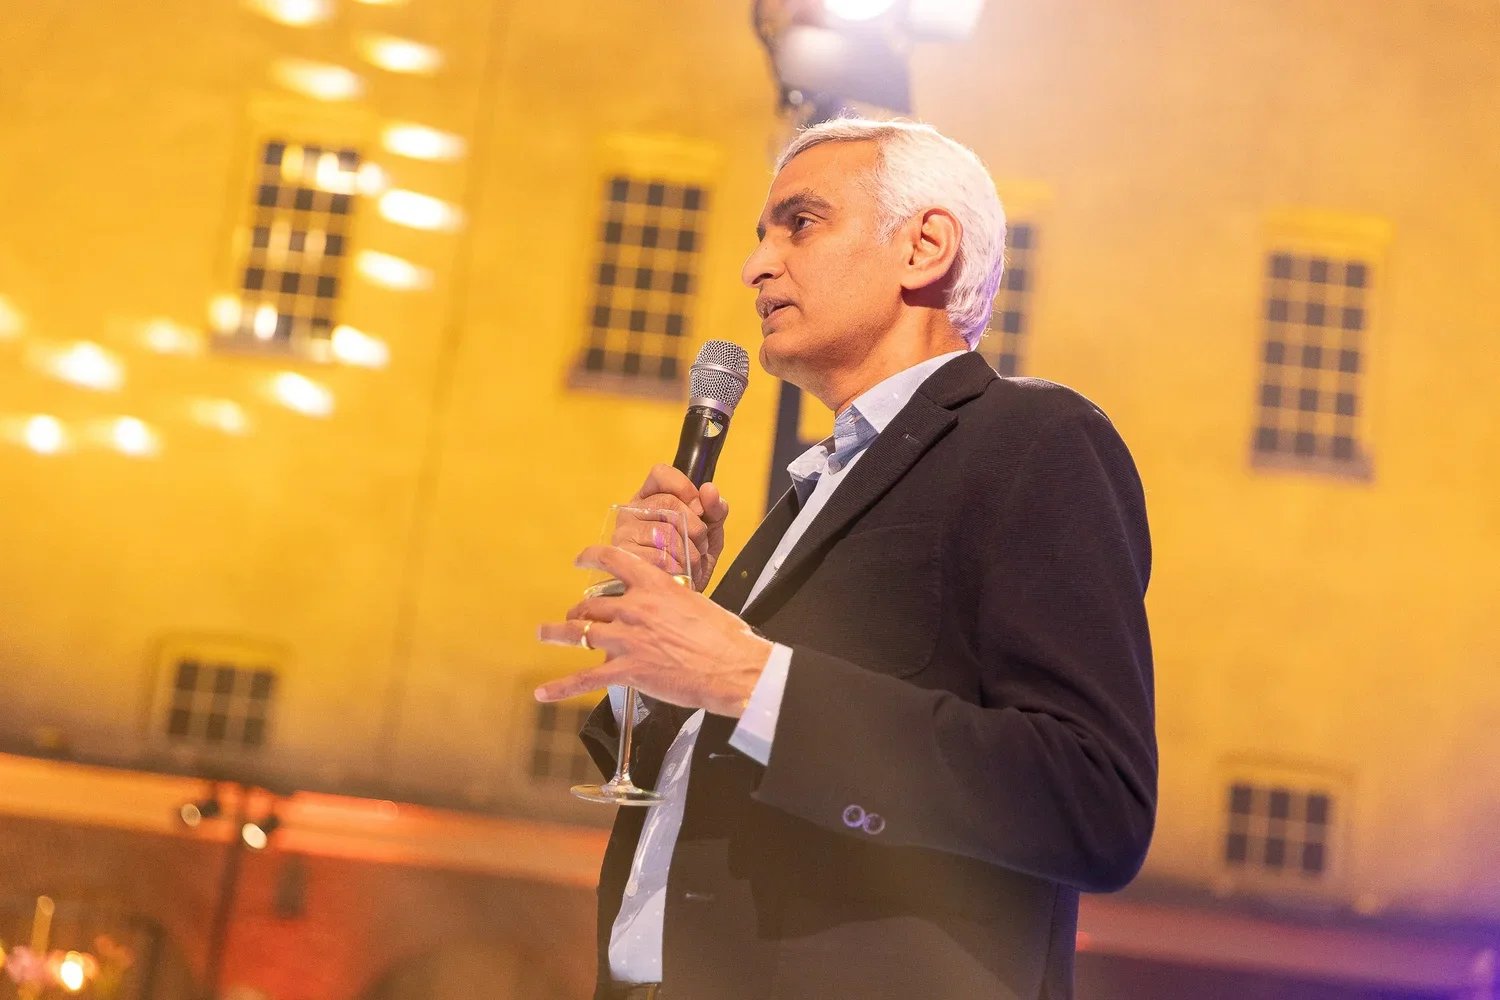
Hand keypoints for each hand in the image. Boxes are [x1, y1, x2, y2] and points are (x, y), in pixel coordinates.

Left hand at [536, 544, 771, 716]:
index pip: (614, 560)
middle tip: (574, 616)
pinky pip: (585, 678)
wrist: (732, 667)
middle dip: (579, 611)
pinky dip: (561, 687)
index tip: (580, 559)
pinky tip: (543, 692)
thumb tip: (668, 608)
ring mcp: (627, 639)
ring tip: (544, 633)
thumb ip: (673, 601)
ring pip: (579, 633)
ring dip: (558, 633)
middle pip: (593, 605)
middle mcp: (635, 608)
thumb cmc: (724, 637)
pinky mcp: (627, 670)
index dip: (591, 557)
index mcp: (655, 585)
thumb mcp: (697, 602)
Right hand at [622, 464, 728, 591]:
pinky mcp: (623, 559)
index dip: (684, 487)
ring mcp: (624, 534)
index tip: (699, 508)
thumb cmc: (691, 561)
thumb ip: (714, 509)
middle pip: (669, 503)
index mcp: (649, 497)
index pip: (661, 474)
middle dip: (695, 527)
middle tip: (701, 544)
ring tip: (691, 562)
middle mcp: (631, 511)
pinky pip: (659, 557)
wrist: (680, 598)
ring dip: (689, 551)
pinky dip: (678, 567)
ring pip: (665, 531)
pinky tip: (680, 573)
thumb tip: (710, 490)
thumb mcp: (710, 532)